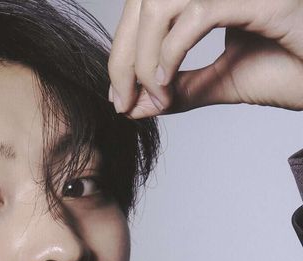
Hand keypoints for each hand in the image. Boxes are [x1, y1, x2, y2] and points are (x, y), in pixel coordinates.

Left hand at [107, 0, 302, 117]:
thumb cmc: (293, 68)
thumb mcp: (222, 81)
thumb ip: (179, 87)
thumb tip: (133, 105)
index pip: (147, 5)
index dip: (123, 49)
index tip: (120, 98)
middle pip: (145, 0)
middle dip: (124, 56)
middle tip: (124, 102)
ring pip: (162, 3)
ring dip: (144, 56)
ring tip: (152, 96)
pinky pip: (196, 16)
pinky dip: (170, 54)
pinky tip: (166, 84)